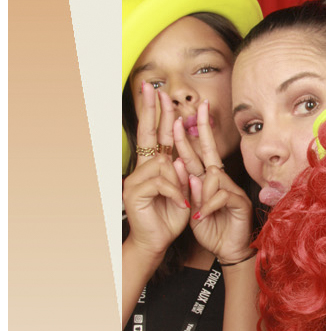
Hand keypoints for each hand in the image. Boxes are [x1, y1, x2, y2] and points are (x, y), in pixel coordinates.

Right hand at [122, 82, 190, 259]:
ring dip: (179, 180)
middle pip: (148, 134)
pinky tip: (180, 203)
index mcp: (156, 166)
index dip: (160, 114)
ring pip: (164, 164)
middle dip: (152, 110)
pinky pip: (162, 181)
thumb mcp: (185, 191)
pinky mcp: (134, 192)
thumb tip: (180, 159)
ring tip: (184, 198)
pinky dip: (175, 192)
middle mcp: (143, 168)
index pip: (158, 135)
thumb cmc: (172, 215)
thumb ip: (184, 174)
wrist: (157, 241)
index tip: (161, 93)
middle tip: (152, 88)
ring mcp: (135, 179)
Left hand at [172, 100, 253, 262]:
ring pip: (212, 176)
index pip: (199, 153)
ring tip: (197, 211)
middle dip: (200, 129)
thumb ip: (190, 191)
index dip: (191, 134)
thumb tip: (187, 170)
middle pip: (210, 151)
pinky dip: (209, 205)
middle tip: (193, 110)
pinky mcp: (239, 201)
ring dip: (200, 192)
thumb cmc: (211, 229)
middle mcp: (220, 180)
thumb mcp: (193, 209)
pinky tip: (203, 216)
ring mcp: (231, 188)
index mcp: (207, 180)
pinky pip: (221, 195)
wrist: (228, 250)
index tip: (180, 117)